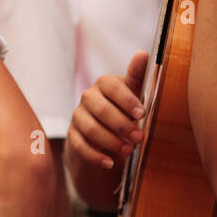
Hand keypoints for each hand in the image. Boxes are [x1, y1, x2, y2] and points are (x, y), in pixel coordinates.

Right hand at [67, 50, 148, 186]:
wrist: (107, 128)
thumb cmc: (125, 106)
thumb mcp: (134, 92)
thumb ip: (138, 75)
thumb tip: (143, 53)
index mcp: (104, 83)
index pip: (112, 87)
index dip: (127, 101)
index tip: (142, 114)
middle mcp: (88, 97)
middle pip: (101, 110)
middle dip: (122, 126)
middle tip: (139, 138)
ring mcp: (78, 116)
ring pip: (91, 129)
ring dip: (111, 142)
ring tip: (128, 151)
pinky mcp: (72, 134)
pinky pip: (80, 146)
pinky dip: (95, 156)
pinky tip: (110, 163)